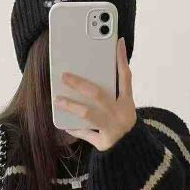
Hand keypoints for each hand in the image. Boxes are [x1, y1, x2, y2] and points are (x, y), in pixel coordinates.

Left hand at [54, 36, 137, 151]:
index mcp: (127, 102)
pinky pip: (86, 134)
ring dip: (71, 106)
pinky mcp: (105, 141)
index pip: (125, 77)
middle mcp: (121, 113)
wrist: (132, 148)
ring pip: (88, 114)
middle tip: (64, 76)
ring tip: (57, 99)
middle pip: (98, 94)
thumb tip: (87, 78)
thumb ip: (111, 92)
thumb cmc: (121, 122)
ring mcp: (113, 127)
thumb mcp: (122, 106)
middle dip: (80, 84)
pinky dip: (75, 129)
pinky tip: (64, 124)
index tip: (117, 41)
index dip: (122, 59)